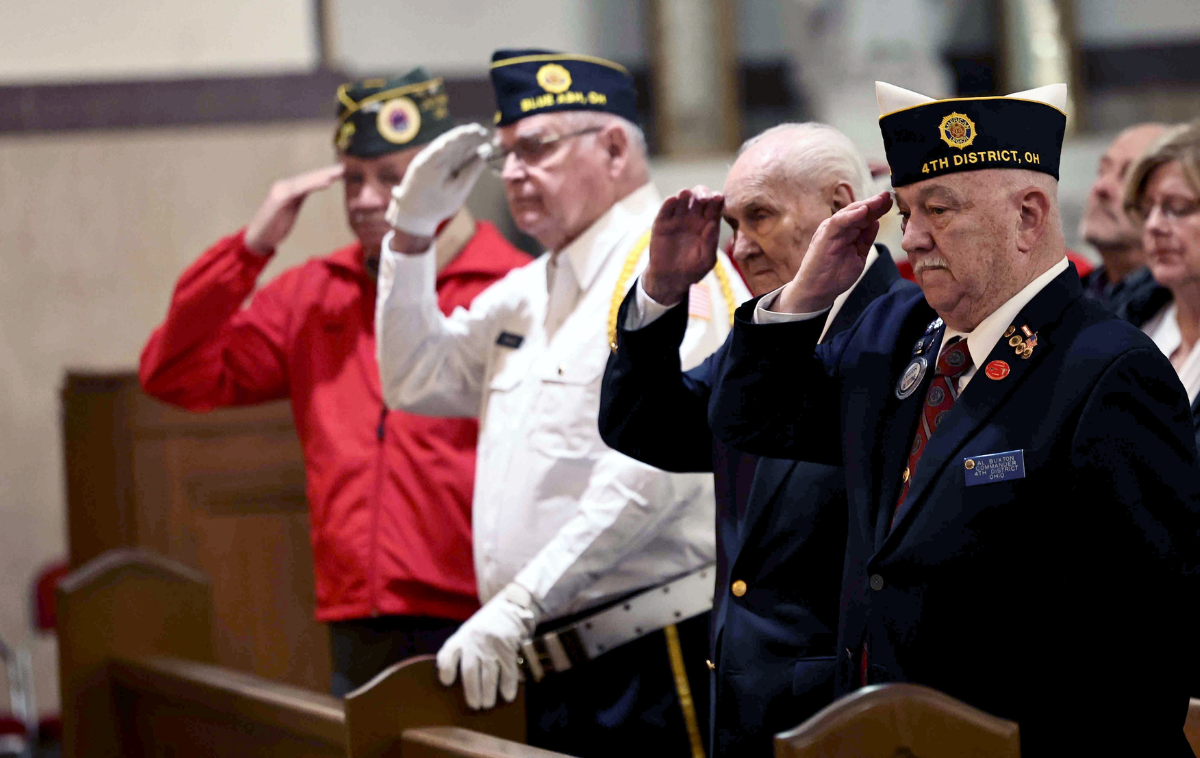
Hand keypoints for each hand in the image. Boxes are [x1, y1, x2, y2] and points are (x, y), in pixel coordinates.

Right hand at [244, 164, 344, 253]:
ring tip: (338, 173)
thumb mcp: (288, 210)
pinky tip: (327, 182)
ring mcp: (282, 191)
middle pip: (308, 177)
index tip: (339, 172)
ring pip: (306, 181)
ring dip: (322, 176)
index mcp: (287, 188)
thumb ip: (296, 200)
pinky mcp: (281, 198)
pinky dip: (314, 184)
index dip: (322, 174)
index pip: (308, 179)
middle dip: (326, 172)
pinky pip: (301, 189)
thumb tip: (306, 192)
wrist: (258, 238)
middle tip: (343, 168)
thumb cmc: (273, 227)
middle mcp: (284, 186)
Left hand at [386, 123, 489, 237]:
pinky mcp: (431, 161)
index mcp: (430, 164)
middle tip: (484, 133)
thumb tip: (484, 155)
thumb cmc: (435, 205)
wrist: (413, 212)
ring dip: (464, 140)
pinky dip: (459, 148)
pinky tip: (471, 146)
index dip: (464, 135)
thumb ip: (470, 173)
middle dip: (467, 136)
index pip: (448, 143)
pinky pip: (446, 151)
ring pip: (449, 144)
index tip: (479, 131)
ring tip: (481, 136)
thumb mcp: (456, 193)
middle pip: (450, 141)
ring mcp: (428, 158)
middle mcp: (428, 157)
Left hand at [436, 583, 537, 709]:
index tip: (446, 682)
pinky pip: (508, 670)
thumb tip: (443, 674)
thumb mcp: (466, 632)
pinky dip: (508, 685)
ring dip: (488, 692)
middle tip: (474, 705)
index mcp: (461, 638)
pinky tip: (507, 695)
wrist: (509, 606)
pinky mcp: (509, 648)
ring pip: (489, 673)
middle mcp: (475, 642)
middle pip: (470, 670)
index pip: (448, 654)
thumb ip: (455, 649)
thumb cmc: (484, 626)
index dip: (446, 669)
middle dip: (471, 691)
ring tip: (487, 704)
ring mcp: (492, 645)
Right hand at [642, 186, 723, 305]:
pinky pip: (665, 209)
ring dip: (685, 194)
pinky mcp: (662, 223)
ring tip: (686, 194)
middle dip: (702, 193)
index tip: (718, 198)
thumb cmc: (693, 270)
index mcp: (708, 223)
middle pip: (700, 197)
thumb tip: (712, 224)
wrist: (670, 279)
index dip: (717, 199)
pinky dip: (668, 203)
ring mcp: (677, 218)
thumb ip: (711, 243)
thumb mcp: (706, 260)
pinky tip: (672, 200)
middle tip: (703, 198)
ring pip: (682, 199)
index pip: (715, 206)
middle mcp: (694, 217)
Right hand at [776, 191, 892, 312]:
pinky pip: (838, 222)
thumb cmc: (835, 275)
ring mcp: (831, 230)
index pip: (864, 217)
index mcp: (847, 232)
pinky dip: (851, 216)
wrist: (818, 291)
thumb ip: (866, 239)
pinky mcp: (824, 235)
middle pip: (859, 211)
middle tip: (888, 195)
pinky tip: (863, 210)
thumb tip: (876, 222)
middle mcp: (839, 228)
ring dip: (865, 205)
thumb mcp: (858, 255)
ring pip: (849, 212)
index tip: (891, 202)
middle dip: (874, 203)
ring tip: (879, 199)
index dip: (878, 209)